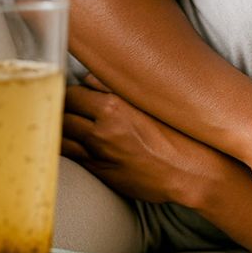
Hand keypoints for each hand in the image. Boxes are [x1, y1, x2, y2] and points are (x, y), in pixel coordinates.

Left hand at [62, 74, 229, 206]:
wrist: (192, 171)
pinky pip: (73, 159)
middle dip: (59, 111)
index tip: (70, 94)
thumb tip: (90, 78)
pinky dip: (68, 150)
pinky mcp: (101, 173)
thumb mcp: (150, 102)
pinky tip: (70, 146)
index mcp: (113, 107)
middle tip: (62, 108)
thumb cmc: (178, 134)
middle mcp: (102, 130)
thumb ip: (116, 88)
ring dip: (60, 132)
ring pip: (62, 138)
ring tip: (62, 127)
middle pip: (62, 115)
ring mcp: (99, 154)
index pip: (71, 94)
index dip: (69, 94)